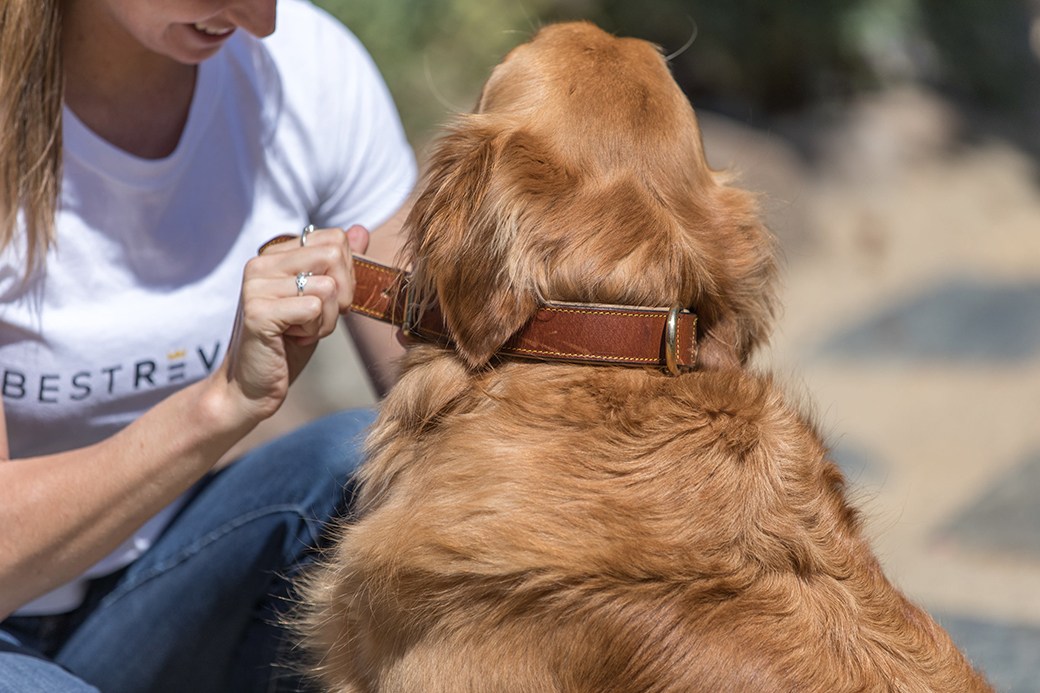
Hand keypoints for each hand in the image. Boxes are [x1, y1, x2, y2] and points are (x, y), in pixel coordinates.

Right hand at [215, 225, 369, 422]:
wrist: (250, 388)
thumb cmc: (287, 344)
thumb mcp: (320, 301)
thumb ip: (338, 265)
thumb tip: (359, 231)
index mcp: (275, 255)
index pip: (335, 239)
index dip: (346, 273)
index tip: (327, 301)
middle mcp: (261, 263)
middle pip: (335, 255)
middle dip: (342, 294)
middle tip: (318, 319)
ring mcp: (256, 286)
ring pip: (328, 287)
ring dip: (327, 319)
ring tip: (301, 331)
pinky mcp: (259, 311)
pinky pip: (315, 309)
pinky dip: (315, 331)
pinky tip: (292, 339)